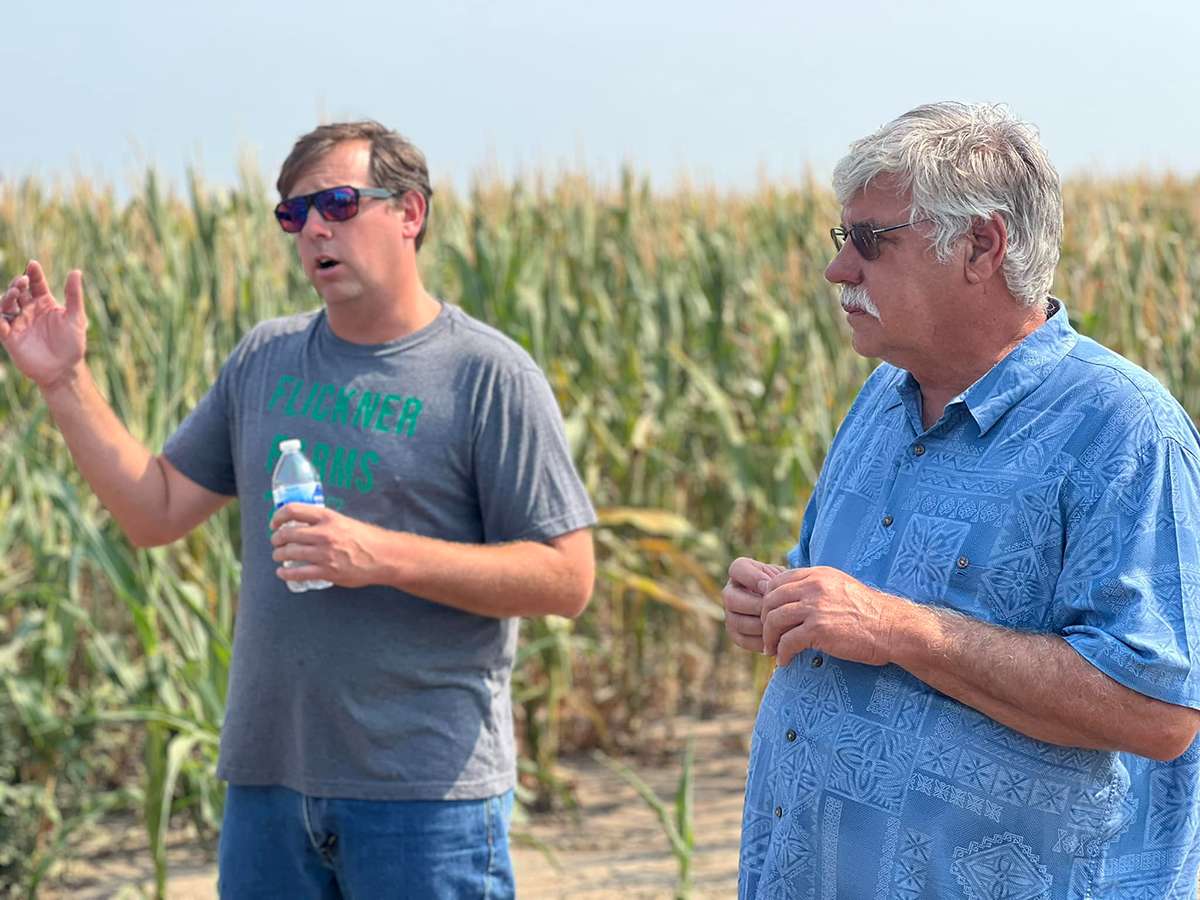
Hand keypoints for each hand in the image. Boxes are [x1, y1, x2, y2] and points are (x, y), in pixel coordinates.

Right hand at [0, 261, 87, 389]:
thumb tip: (76, 271)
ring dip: (6, 297)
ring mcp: (19, 323)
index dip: (33, 273)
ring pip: (5, 304)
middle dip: (17, 283)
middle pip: (18, 291)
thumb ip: (74, 295)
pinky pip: (0, 326)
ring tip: (14, 293)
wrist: (64, 370)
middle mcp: (29, 310)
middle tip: (22, 281)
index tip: (33, 264)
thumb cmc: (72, 344)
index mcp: (44, 303)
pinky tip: (4, 319)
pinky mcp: (10, 338)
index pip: (36, 284)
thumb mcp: (76, 317)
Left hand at [270, 504, 389, 588]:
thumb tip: (303, 524)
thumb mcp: (343, 522)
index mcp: (327, 517)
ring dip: (279, 555)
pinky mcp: (327, 571)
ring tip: (279, 557)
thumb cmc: (365, 538)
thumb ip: (324, 522)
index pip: (293, 510)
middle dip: (276, 540)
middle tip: (276, 543)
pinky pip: (298, 573)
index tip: (274, 523)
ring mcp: (324, 554)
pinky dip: (285, 573)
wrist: (382, 556)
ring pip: (289, 553)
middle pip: (286, 534)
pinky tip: (282, 573)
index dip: (278, 517)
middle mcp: (324, 534)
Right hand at [722, 557, 785, 651]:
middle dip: (756, 605)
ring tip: (780, 626)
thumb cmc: (789, 587)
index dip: (753, 578)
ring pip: (738, 622)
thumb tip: (766, 592)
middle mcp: (730, 593)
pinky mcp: (735, 634)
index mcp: (740, 572)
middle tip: (776, 610)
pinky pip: (744, 640)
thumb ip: (778, 581)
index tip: (770, 586)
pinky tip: (778, 638)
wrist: (791, 607)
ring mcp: (730, 615)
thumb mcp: (785, 578)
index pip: (737, 569)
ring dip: (761, 625)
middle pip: (731, 599)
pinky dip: (762, 640)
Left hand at [760, 566, 902, 666]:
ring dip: (769, 638)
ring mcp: (815, 607)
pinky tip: (785, 661)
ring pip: (774, 620)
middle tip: (768, 636)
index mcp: (818, 574)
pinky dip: (782, 653)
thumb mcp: (841, 587)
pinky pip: (787, 642)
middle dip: (764, 620)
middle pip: (770, 600)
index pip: (777, 582)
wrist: (892, 628)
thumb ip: (817, 587)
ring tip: (772, 650)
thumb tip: (793, 596)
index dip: (768, 600)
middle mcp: (813, 586)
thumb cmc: (869, 613)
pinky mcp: (818, 630)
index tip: (770, 616)